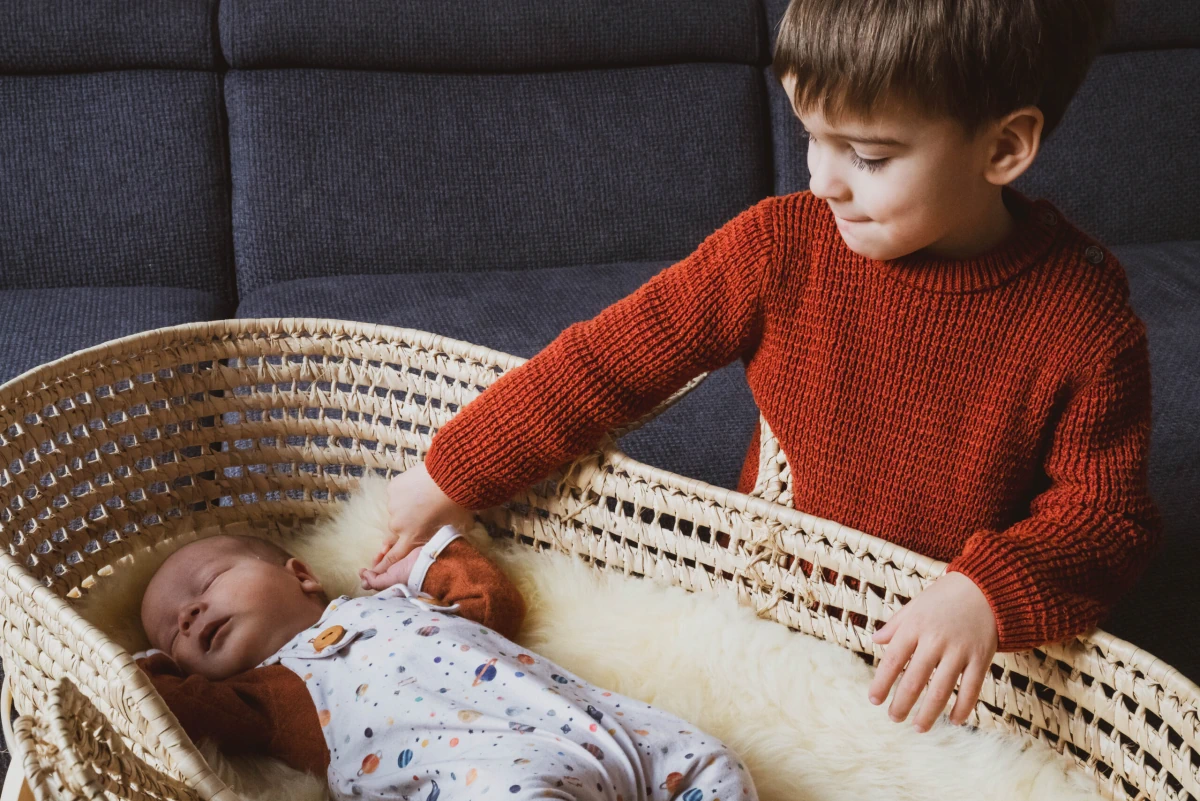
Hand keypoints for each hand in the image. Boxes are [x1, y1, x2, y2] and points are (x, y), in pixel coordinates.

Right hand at [359, 462, 475, 590]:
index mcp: (411, 537)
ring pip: (396, 511)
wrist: (450, 477)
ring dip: (405, 508)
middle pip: (394, 531)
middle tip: (417, 518)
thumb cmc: (455, 505)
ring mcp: (393, 506)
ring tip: (424, 497)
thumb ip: (434, 537)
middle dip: (404, 527)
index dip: (384, 563)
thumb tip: (433, 539)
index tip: (376, 567)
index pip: (394, 556)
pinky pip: (396, 493)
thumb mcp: (448, 529)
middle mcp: (398, 525)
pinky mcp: (392, 489)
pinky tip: (418, 486)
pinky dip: (404, 492)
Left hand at [868, 571, 997, 731]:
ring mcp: (959, 651)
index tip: (874, 700)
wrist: (987, 588)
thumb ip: (896, 624)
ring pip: (941, 690)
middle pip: (914, 680)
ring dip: (929, 713)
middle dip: (902, 704)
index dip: (881, 683)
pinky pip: (971, 689)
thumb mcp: (916, 605)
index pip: (892, 660)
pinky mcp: (981, 658)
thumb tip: (875, 641)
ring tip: (919, 727)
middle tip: (894, 718)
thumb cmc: (945, 597)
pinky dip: (962, 708)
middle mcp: (935, 640)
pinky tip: (953, 720)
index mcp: (915, 627)